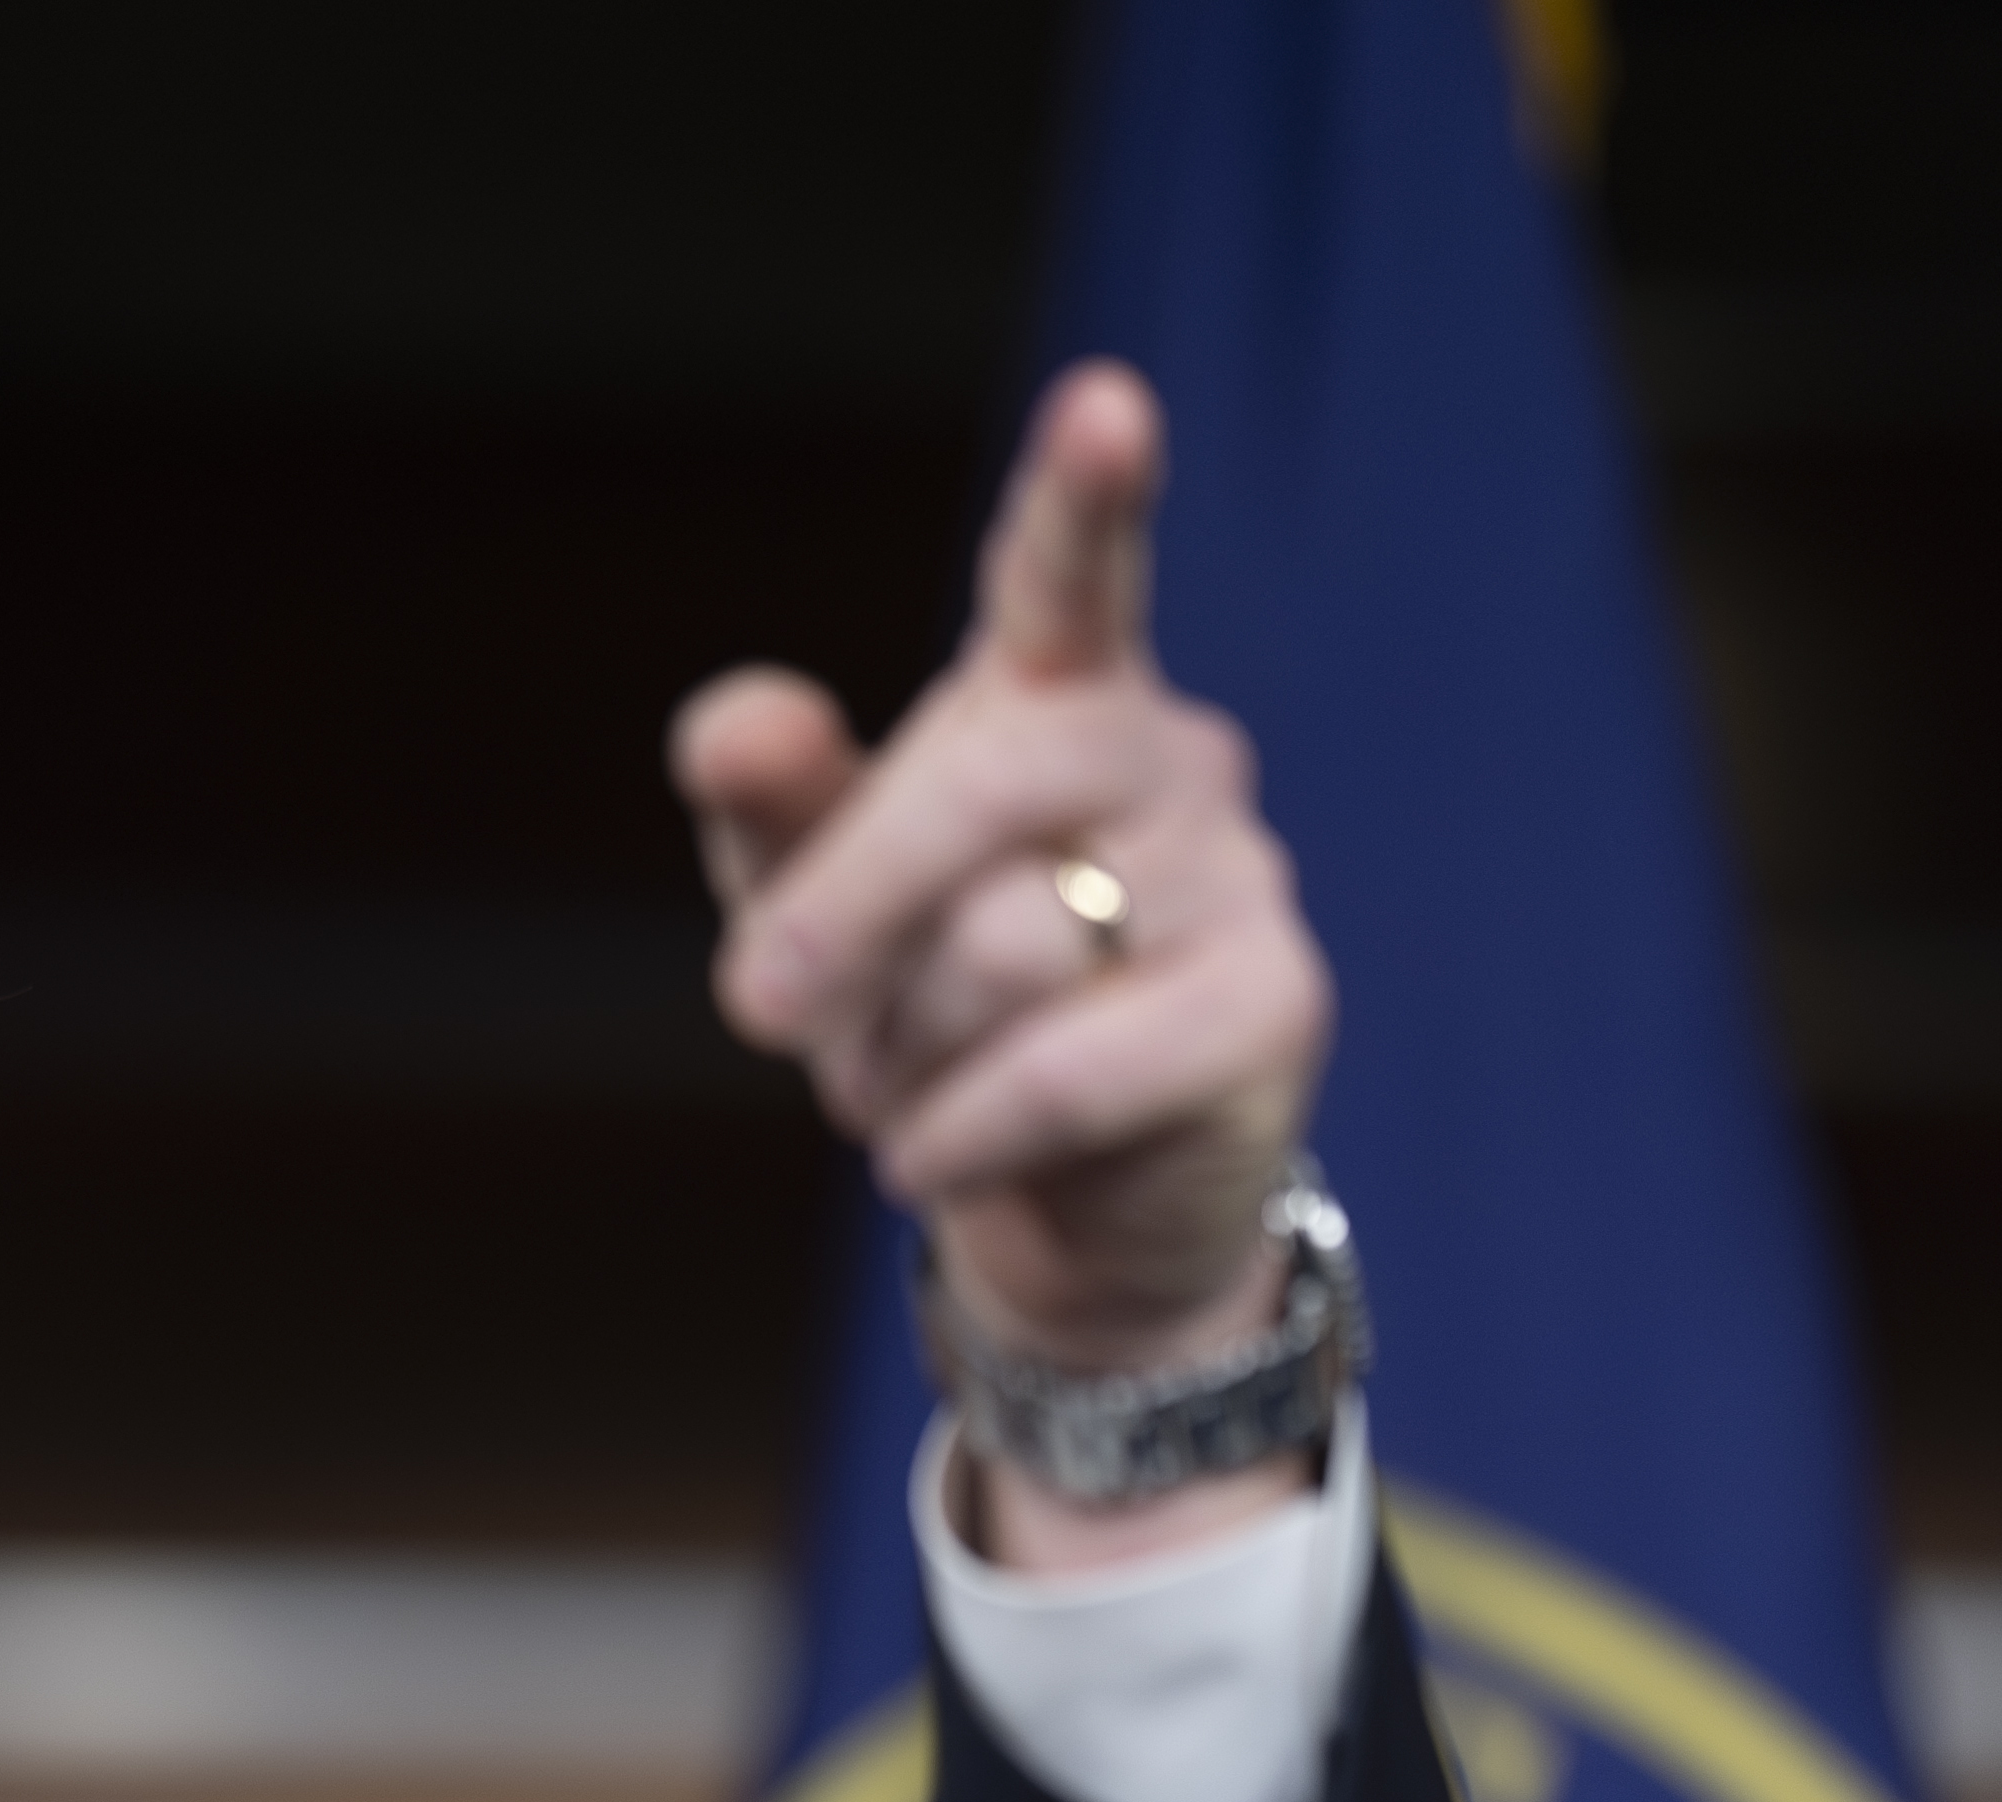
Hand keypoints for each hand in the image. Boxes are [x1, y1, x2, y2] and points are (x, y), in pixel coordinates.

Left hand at [671, 362, 1334, 1559]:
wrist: (1049, 1196)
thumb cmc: (923, 1005)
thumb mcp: (815, 901)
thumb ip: (773, 807)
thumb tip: (731, 726)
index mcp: (1054, 694)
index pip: (1071, 572)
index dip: (1084, 495)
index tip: (1105, 404)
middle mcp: (1165, 755)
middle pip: (984, 787)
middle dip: (847, 905)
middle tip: (760, 1005)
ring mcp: (1239, 873)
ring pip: (1008, 948)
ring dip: (905, 1049)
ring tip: (914, 1083)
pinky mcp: (1271, 1006)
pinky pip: (1065, 1069)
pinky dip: (962, 1131)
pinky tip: (942, 1156)